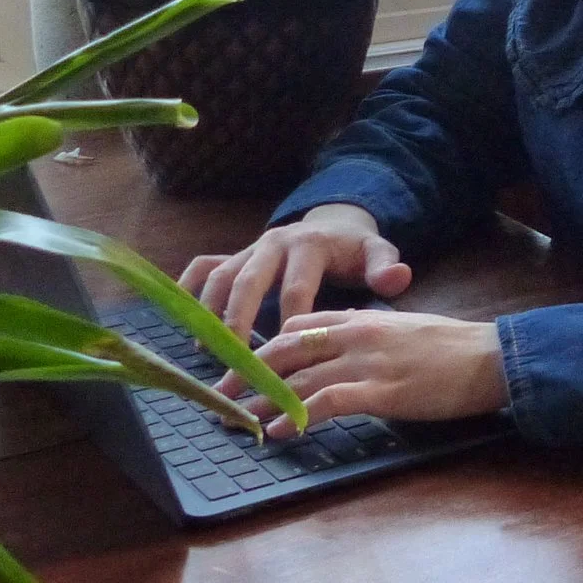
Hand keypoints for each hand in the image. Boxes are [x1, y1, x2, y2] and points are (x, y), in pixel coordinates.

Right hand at [179, 203, 412, 342]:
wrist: (333, 223)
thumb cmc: (353, 251)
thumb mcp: (376, 255)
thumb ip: (386, 268)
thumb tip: (398, 279)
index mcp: (310, 245)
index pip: (296, 288)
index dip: (290, 323)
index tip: (286, 357)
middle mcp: (275, 242)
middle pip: (250, 281)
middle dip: (239, 320)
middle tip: (235, 358)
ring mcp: (250, 247)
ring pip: (223, 276)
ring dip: (212, 311)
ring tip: (209, 350)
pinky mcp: (235, 253)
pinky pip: (204, 265)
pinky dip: (189, 287)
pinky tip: (184, 319)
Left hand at [227, 309, 509, 435]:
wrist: (491, 357)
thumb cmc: (453, 348)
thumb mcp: (404, 329)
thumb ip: (369, 334)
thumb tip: (342, 349)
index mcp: (362, 318)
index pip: (299, 325)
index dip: (264, 348)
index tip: (243, 368)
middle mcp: (357, 334)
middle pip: (285, 349)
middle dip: (248, 373)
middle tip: (222, 395)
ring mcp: (367, 362)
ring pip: (298, 378)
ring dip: (263, 402)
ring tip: (240, 421)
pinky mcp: (381, 391)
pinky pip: (325, 402)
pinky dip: (296, 417)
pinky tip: (279, 432)